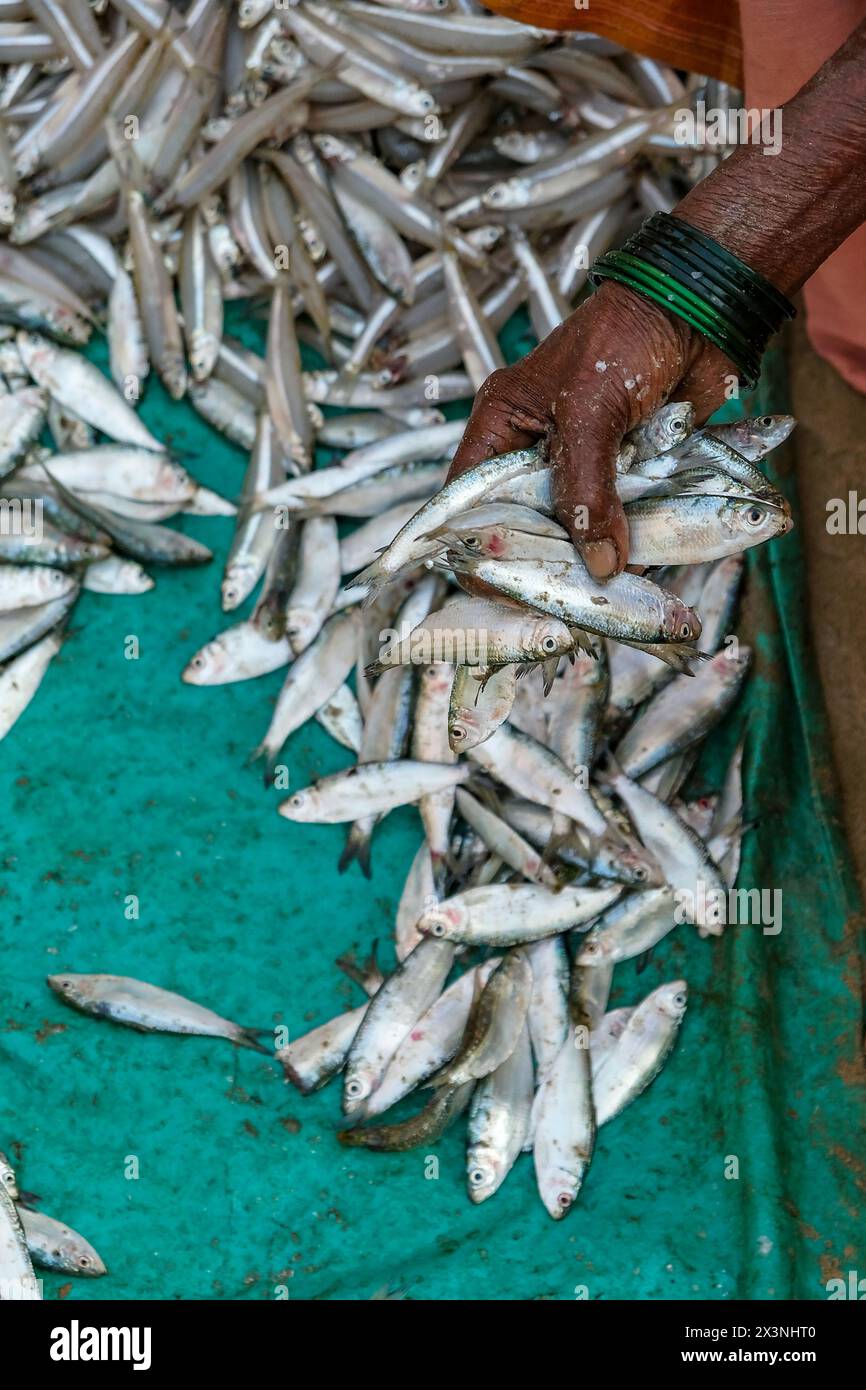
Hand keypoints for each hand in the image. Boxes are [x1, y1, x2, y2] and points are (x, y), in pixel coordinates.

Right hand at [446, 280, 737, 578]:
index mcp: (504, 427)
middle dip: (543, 561)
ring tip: (606, 591)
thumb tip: (599, 563)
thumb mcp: (590, 412)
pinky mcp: (629, 474)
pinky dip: (633, 544)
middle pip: (525, 525)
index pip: (470, 499)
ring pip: (578, 530)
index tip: (503, 584)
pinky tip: (641, 567)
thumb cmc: (628, 338)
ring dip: (594, 558)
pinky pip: (623, 523)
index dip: (479, 546)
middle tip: (562, 597)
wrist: (700, 310)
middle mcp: (537, 451)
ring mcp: (585, 465)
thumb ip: (587, 488)